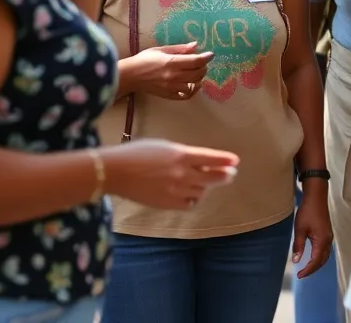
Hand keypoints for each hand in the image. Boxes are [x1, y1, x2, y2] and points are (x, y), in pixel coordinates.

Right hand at [101, 139, 238, 210]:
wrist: (114, 172)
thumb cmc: (137, 153)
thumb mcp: (164, 147)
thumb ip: (183, 155)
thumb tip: (200, 163)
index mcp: (181, 155)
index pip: (211, 158)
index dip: (225, 160)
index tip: (235, 161)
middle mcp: (181, 173)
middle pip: (213, 178)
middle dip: (224, 176)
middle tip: (230, 174)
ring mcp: (175, 190)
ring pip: (201, 192)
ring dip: (205, 187)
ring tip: (204, 183)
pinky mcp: (167, 204)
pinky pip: (188, 204)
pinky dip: (192, 199)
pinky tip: (191, 194)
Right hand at [123, 43, 213, 100]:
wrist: (129, 76)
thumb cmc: (144, 59)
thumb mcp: (162, 49)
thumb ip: (180, 49)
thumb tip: (196, 45)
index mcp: (171, 62)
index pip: (195, 61)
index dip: (206, 57)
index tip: (210, 54)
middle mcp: (173, 76)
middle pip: (198, 73)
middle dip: (203, 66)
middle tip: (201, 62)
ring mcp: (172, 87)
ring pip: (195, 84)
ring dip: (199, 78)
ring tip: (196, 72)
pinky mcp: (169, 95)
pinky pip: (187, 95)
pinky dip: (194, 90)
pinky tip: (193, 84)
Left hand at [292, 181, 333, 277]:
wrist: (316, 197)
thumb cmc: (307, 212)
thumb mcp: (299, 229)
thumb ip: (299, 246)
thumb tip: (296, 260)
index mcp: (321, 241)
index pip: (315, 261)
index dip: (308, 270)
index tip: (299, 275)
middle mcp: (328, 241)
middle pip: (322, 260)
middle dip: (313, 269)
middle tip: (302, 274)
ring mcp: (329, 237)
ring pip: (325, 256)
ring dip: (317, 264)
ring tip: (306, 268)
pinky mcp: (328, 233)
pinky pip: (325, 250)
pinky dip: (319, 257)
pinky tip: (312, 257)